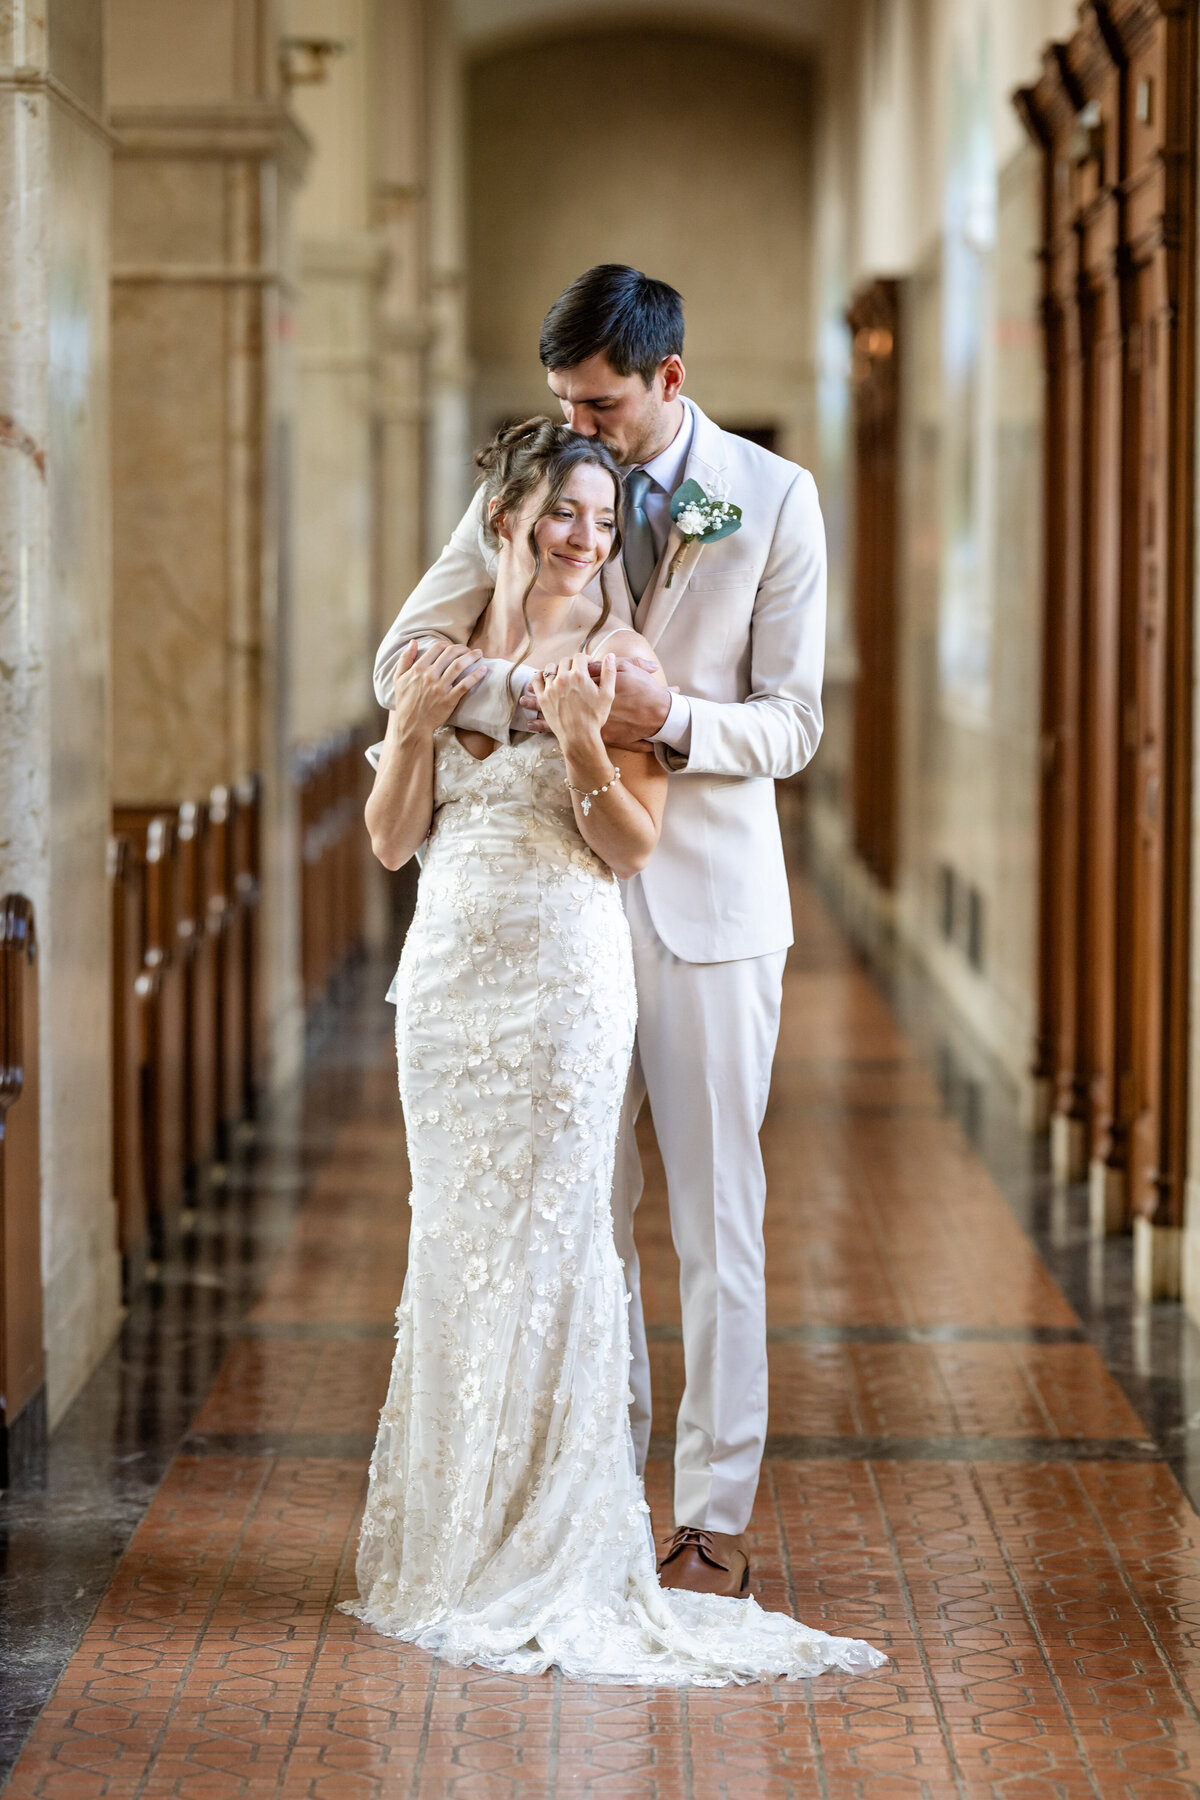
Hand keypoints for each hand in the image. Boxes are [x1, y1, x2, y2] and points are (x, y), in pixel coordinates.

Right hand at [391, 640, 484, 734]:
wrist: (411, 725)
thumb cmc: (405, 702)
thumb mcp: (398, 678)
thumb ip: (405, 659)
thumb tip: (413, 642)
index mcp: (418, 669)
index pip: (437, 648)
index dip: (448, 644)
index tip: (454, 647)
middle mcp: (429, 676)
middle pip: (450, 653)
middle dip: (462, 648)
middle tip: (469, 649)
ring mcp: (440, 688)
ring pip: (459, 665)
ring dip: (472, 656)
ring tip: (479, 654)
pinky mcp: (449, 699)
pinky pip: (466, 684)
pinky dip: (476, 675)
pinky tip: (484, 669)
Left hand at [520, 656, 669, 748]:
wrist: (580, 737)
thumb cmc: (595, 717)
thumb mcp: (608, 694)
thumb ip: (609, 672)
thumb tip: (610, 655)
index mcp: (579, 675)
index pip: (580, 657)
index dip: (585, 659)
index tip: (587, 664)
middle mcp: (563, 679)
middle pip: (564, 661)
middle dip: (572, 664)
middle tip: (576, 671)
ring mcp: (550, 688)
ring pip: (550, 668)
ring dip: (556, 669)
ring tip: (562, 674)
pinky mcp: (542, 698)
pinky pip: (536, 680)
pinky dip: (539, 676)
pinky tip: (545, 678)